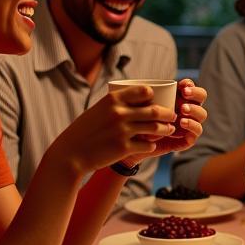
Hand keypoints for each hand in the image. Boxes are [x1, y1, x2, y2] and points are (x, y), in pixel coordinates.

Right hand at [50, 84, 177, 175]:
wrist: (71, 153)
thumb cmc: (86, 130)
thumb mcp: (99, 110)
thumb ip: (117, 103)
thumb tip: (140, 97)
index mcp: (113, 99)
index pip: (145, 91)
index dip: (155, 95)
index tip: (158, 100)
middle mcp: (119, 113)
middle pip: (155, 110)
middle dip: (168, 113)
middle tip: (173, 115)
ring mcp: (122, 131)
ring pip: (155, 127)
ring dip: (166, 129)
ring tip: (169, 129)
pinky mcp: (124, 148)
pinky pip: (148, 145)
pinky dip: (152, 144)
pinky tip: (151, 145)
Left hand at [128, 79, 207, 160]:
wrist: (135, 144)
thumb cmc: (138, 121)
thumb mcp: (141, 108)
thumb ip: (147, 99)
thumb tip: (149, 90)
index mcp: (178, 99)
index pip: (190, 87)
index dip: (190, 85)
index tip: (182, 85)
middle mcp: (187, 110)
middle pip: (201, 98)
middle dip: (195, 94)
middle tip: (184, 94)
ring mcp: (189, 124)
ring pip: (201, 115)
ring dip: (194, 110)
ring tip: (183, 109)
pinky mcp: (187, 139)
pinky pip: (196, 132)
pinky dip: (192, 126)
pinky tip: (183, 123)